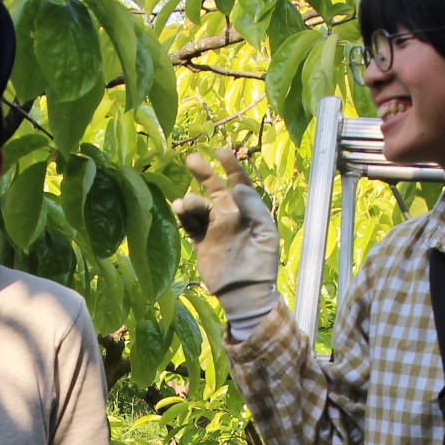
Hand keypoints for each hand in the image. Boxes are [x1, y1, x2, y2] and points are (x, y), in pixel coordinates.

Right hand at [172, 147, 282, 338]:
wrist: (245, 294)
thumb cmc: (262, 265)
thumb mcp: (266, 235)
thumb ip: (254, 209)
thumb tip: (237, 188)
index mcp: (247, 212)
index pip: (239, 183)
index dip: (231, 166)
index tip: (221, 151)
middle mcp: (229, 216)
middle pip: (214, 188)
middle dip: (203, 173)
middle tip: (191, 158)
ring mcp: (213, 228)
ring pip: (198, 206)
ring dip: (190, 200)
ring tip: (184, 203)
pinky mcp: (200, 242)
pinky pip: (189, 223)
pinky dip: (183, 215)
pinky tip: (179, 210)